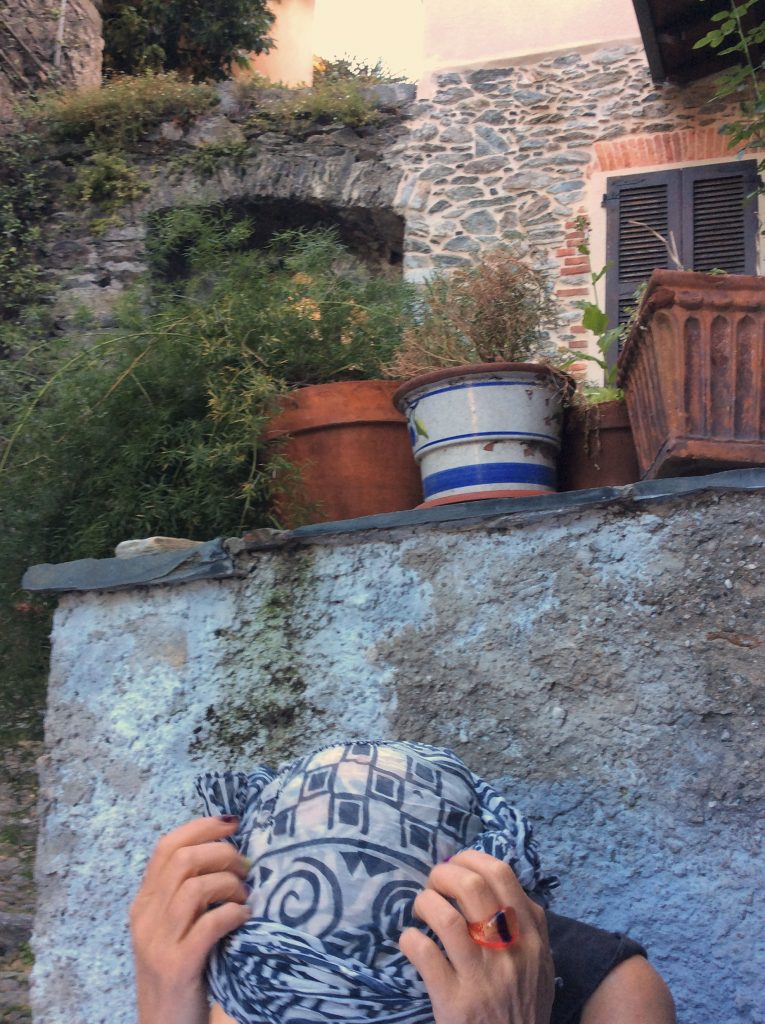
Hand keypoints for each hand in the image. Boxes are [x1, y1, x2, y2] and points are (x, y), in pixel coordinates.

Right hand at [130, 816, 250, 1023]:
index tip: (233, 823)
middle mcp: (146, 918)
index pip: (166, 846)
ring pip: (194, 887)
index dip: (202, 827)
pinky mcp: (176, 967)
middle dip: (223, 854)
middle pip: (183, 860)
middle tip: (246, 868)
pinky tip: (244, 917)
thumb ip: (188, 892)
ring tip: (245, 896)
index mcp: (144, 903)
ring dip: (229, 884)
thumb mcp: (174, 927)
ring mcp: (158, 943)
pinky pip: (209, 925)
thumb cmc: (180, 970)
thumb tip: (229, 850)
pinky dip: (233, 914)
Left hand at [400, 849, 554, 1023]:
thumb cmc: (524, 1006)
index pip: (501, 874)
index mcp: (531, 935)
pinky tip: (412, 942)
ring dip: (425, 903)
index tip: (455, 863)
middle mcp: (510, 951)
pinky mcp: (455, 1002)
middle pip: (471, 886)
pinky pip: (425, 954)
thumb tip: (494, 880)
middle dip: (442, 874)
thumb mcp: (540, 963)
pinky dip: (411, 940)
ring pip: (445, 918)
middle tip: (433, 885)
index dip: (470, 858)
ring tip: (421, 910)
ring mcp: (482, 977)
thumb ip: (527, 924)